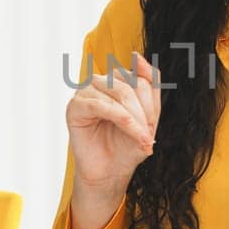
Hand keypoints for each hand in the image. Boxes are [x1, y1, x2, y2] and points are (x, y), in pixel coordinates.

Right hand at [66, 52, 160, 228]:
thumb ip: (149, 86)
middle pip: (132, 84)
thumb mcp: (148, 116)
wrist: (111, 172)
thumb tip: (136, 55)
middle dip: (145, 112)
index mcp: (118, 81)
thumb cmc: (127, 146)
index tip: (152, 127)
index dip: (151, 103)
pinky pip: (102, 104)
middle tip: (148, 135)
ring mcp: (86, 91)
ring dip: (135, 118)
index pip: (142, 78)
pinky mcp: (76, 106)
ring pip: (120, 92)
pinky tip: (128, 130)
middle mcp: (101, 81)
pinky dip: (120, 118)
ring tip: (140, 138)